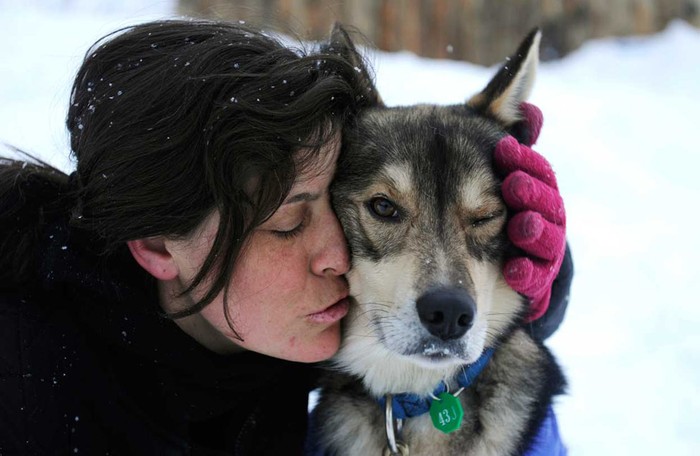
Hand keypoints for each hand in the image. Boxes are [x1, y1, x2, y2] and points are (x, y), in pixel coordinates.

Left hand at [494, 103, 565, 321]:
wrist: (498, 270)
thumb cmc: (493, 209)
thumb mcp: (492, 171)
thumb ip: (500, 134)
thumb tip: (528, 83)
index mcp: (529, 187)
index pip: (534, 169)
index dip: (523, 160)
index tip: (506, 149)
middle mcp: (540, 215)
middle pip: (545, 200)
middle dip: (531, 191)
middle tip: (514, 185)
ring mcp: (540, 248)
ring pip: (545, 236)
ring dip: (534, 230)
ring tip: (522, 226)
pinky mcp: (535, 278)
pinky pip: (535, 275)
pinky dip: (526, 271)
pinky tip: (514, 269)